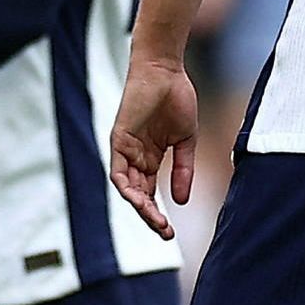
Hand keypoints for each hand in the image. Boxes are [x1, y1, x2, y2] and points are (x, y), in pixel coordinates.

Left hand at [110, 57, 197, 240]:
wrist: (166, 71)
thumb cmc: (177, 99)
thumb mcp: (185, 141)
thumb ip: (183, 170)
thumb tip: (180, 201)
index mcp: (151, 159)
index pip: (150, 194)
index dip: (158, 215)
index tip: (171, 233)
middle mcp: (136, 158)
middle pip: (138, 196)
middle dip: (150, 217)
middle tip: (165, 232)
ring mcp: (126, 150)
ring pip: (127, 188)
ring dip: (140, 207)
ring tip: (156, 220)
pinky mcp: (119, 140)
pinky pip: (118, 171)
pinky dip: (127, 188)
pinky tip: (139, 200)